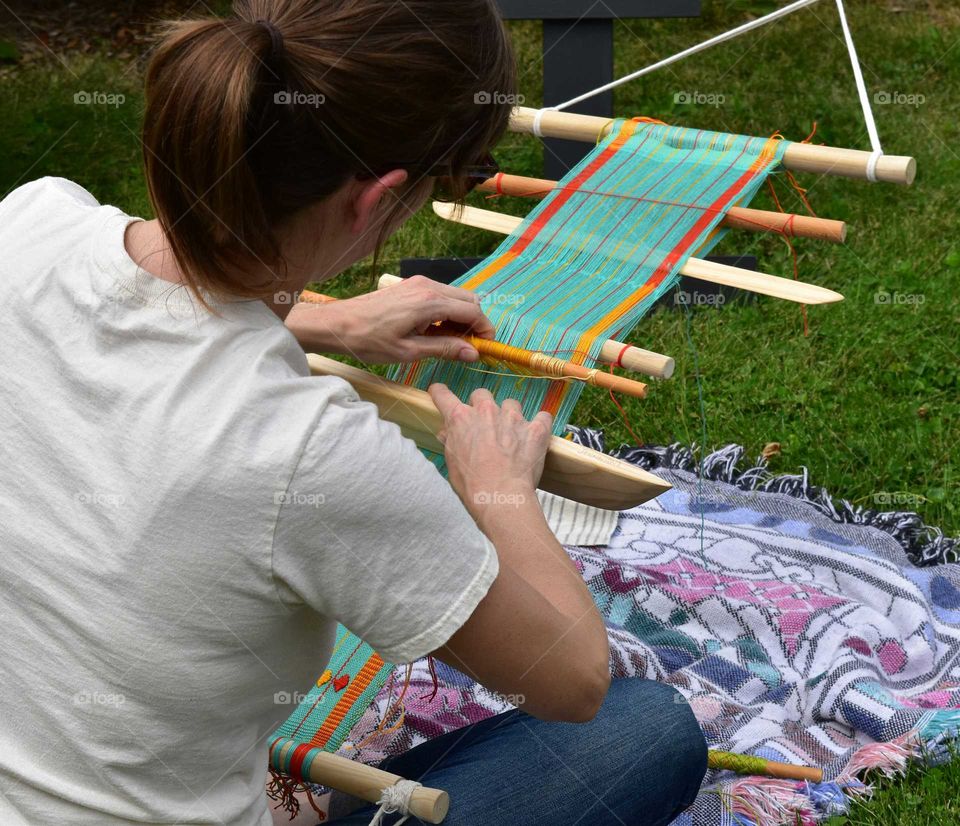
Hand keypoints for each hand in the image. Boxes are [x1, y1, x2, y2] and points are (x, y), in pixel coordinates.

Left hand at [285, 275, 494, 363]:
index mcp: (430, 302)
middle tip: (467, 347)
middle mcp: (428, 286)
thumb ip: (444, 348)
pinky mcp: (411, 285)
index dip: (484, 330)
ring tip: (448, 342)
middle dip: (474, 323)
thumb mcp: (409, 351)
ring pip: (455, 296)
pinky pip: (440, 295)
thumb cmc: (369, 340)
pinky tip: (433, 330)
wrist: (337, 324)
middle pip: (469, 300)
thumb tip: (473, 352)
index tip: (486, 347)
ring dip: (460, 317)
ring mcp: (419, 283)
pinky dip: (446, 311)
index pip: (473, 311)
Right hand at [428, 384, 552, 519]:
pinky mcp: (535, 429)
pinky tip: (535, 436)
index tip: (440, 392)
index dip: (440, 393)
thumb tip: (448, 433)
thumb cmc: (472, 486)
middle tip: (484, 423)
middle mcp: (486, 412)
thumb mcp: (452, 464)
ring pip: (511, 404)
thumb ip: (451, 442)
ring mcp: (513, 418)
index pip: (444, 396)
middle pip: (481, 395)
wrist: (501, 498)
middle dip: (482, 406)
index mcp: (460, 419)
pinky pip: (542, 417)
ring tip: (512, 434)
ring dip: (510, 415)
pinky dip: (539, 424)